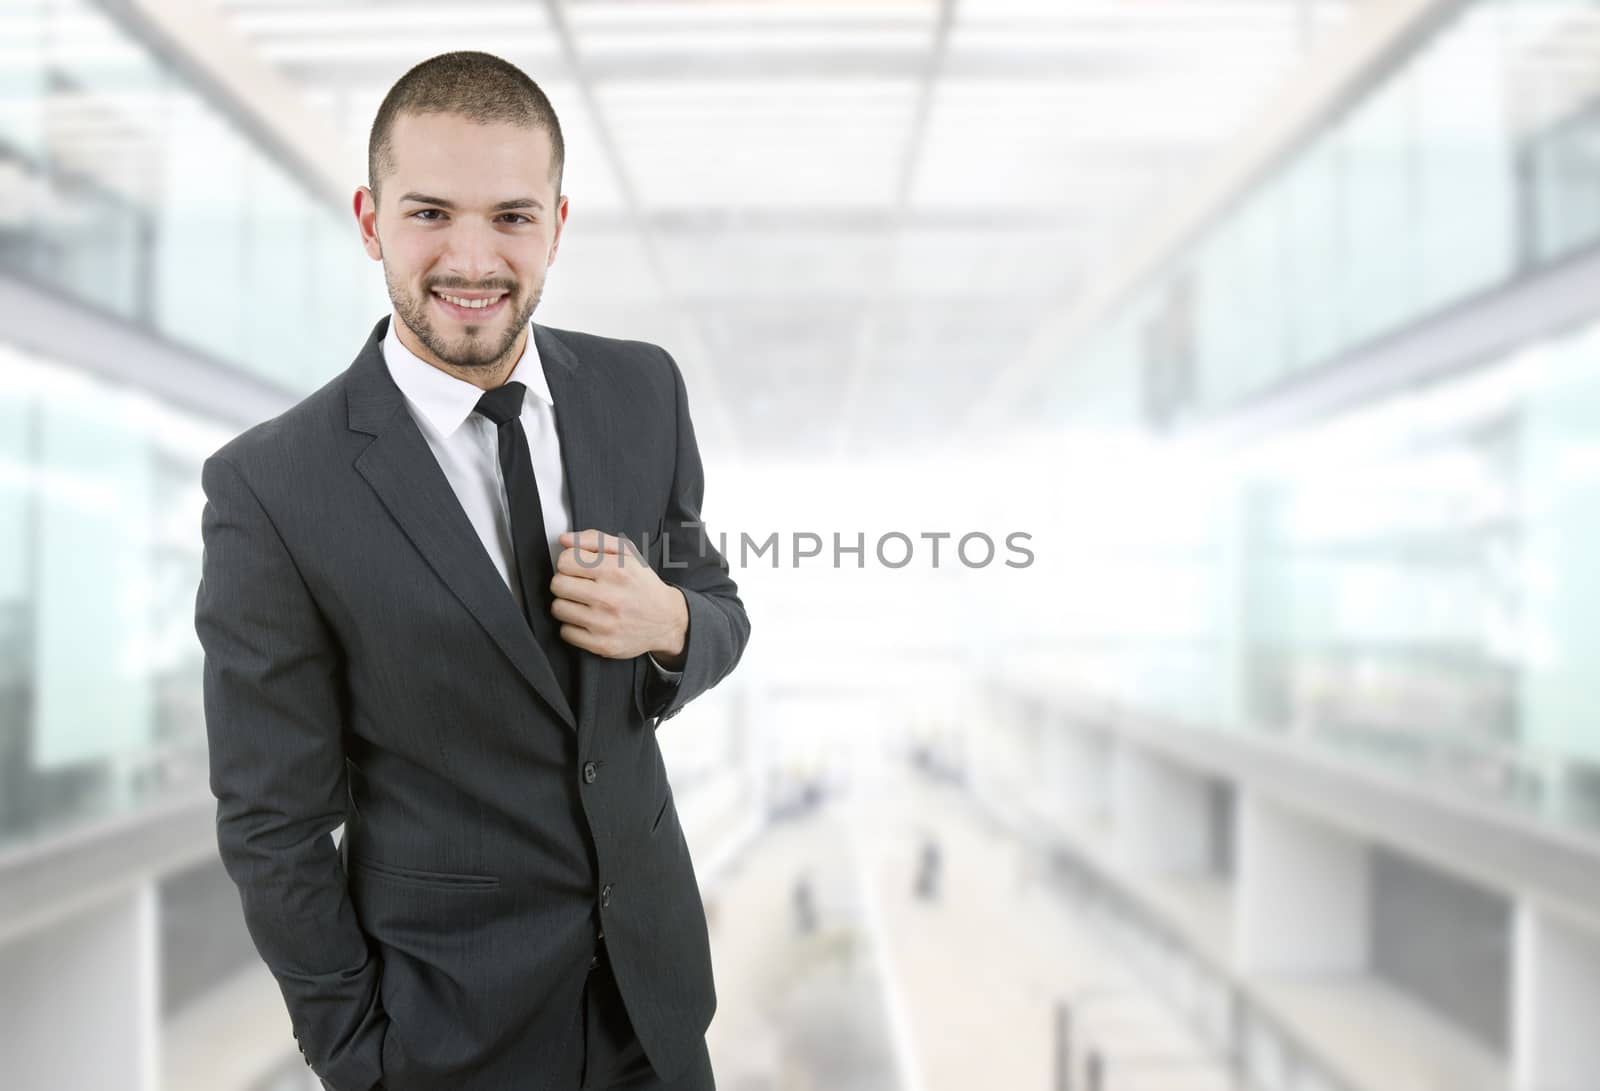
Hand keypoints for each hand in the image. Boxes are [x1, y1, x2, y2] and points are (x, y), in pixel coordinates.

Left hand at [551, 530, 687, 664]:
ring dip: (567, 604)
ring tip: (582, 603)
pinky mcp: (601, 644)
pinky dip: (573, 626)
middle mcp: (610, 597)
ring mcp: (605, 623)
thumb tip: (564, 540)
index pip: (565, 561)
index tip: (577, 568)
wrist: (666, 620)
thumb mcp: (627, 553)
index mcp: (616, 570)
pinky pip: (565, 632)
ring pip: (558, 608)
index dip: (569, 563)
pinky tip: (587, 620)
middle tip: (578, 586)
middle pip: (557, 584)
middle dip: (565, 582)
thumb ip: (594, 540)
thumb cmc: (643, 585)